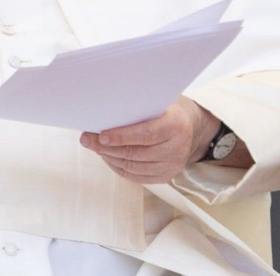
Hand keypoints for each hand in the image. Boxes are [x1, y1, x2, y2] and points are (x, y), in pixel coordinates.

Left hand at [79, 97, 221, 184]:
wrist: (192, 127)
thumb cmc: (168, 109)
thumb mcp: (159, 101)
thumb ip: (138, 106)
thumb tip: (104, 109)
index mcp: (176, 125)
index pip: (146, 134)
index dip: (121, 136)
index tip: (100, 135)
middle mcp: (177, 148)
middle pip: (136, 153)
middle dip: (107, 148)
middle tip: (87, 139)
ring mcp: (172, 165)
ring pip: (133, 167)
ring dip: (109, 157)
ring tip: (94, 147)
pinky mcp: (166, 176)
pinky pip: (136, 177)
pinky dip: (118, 167)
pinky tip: (107, 157)